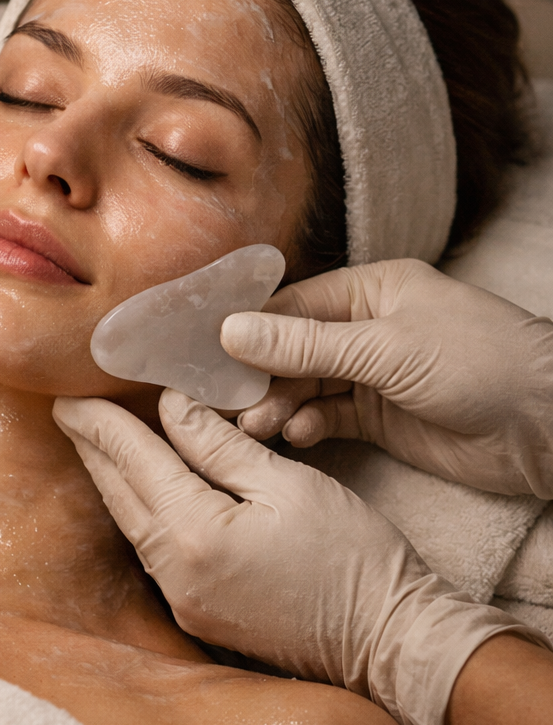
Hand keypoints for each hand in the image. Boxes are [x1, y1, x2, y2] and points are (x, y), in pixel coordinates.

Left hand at [54, 388, 545, 724]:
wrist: (392, 644)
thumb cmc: (355, 558)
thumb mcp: (290, 484)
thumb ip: (222, 446)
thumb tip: (172, 407)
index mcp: (195, 532)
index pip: (134, 461)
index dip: (100, 423)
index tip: (70, 392)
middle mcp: (175, 573)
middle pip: (120, 496)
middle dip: (93, 449)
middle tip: (68, 411)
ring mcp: (184, 602)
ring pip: (133, 526)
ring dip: (113, 482)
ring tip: (97, 444)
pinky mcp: (200, 617)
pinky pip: (154, 553)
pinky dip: (141, 513)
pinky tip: (142, 494)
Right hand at [221, 259, 552, 498]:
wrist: (544, 424)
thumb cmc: (478, 362)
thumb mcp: (385, 347)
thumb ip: (306, 344)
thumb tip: (231, 330)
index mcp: (373, 290)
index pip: (294, 304)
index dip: (249, 328)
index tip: (205, 354)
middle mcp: (369, 328)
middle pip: (293, 348)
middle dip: (259, 374)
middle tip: (226, 402)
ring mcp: (375, 375)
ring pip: (306, 385)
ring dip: (279, 404)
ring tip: (258, 425)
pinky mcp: (382, 419)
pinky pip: (328, 417)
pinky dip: (309, 425)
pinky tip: (298, 434)